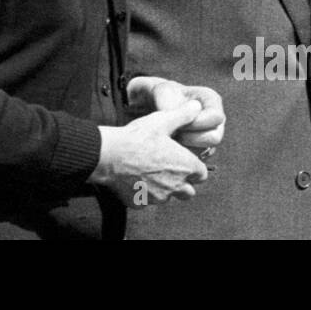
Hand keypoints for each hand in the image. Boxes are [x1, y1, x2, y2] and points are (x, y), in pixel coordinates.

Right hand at [88, 100, 210, 207]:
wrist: (109, 155)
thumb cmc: (136, 138)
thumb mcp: (162, 120)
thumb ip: (183, 115)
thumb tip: (197, 106)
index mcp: (185, 166)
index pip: (202, 174)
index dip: (194, 167)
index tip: (183, 160)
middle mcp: (175, 185)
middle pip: (189, 192)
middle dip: (183, 183)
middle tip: (169, 169)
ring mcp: (158, 197)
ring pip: (167, 197)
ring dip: (163, 188)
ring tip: (149, 172)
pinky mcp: (141, 203)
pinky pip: (146, 201)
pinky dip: (143, 193)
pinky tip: (135, 178)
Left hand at [127, 76, 224, 151]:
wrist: (161, 105)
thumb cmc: (163, 97)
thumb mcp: (164, 94)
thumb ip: (172, 108)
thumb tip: (179, 127)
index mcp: (212, 100)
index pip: (215, 117)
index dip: (197, 122)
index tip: (179, 123)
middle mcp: (217, 119)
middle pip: (215, 137)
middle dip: (191, 138)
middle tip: (174, 133)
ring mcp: (213, 134)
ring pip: (208, 150)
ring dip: (188, 148)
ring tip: (172, 138)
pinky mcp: (206, 147)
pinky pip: (201, 158)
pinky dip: (186, 156)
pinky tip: (173, 146)